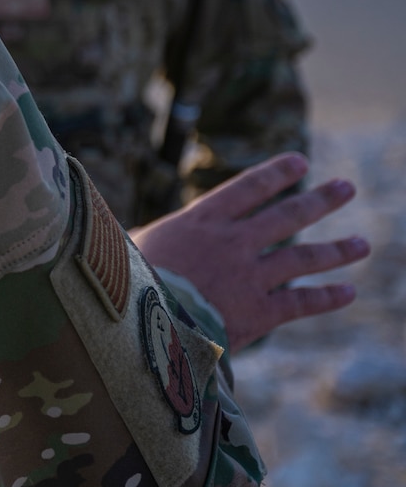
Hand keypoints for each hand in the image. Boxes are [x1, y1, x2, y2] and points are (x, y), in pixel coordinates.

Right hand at [131, 152, 368, 349]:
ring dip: (336, 250)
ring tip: (362, 244)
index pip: (248, 187)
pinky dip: (326, 297)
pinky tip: (348, 292)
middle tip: (346, 188)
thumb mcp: (127, 245)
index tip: (301, 162)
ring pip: (303, 258)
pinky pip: (300, 302)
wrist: (142, 324)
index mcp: (201, 220)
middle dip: (320, 200)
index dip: (277, 173)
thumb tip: (124, 226)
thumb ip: (142, 235)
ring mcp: (249, 276)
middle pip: (287, 215)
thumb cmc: (125, 280)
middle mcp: (233, 242)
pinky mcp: (258, 311)